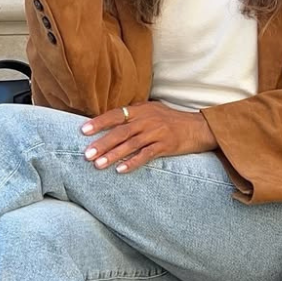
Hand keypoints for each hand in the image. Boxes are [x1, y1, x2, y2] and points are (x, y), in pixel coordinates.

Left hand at [79, 101, 218, 173]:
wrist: (198, 127)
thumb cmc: (171, 119)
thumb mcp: (152, 110)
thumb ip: (133, 113)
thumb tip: (111, 118)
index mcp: (141, 110)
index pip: (115, 115)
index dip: (99, 122)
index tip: (83, 131)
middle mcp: (147, 120)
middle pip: (120, 132)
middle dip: (102, 144)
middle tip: (86, 155)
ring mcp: (156, 133)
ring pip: (130, 145)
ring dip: (113, 155)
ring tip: (98, 164)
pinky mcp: (165, 146)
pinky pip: (146, 155)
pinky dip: (132, 163)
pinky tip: (120, 170)